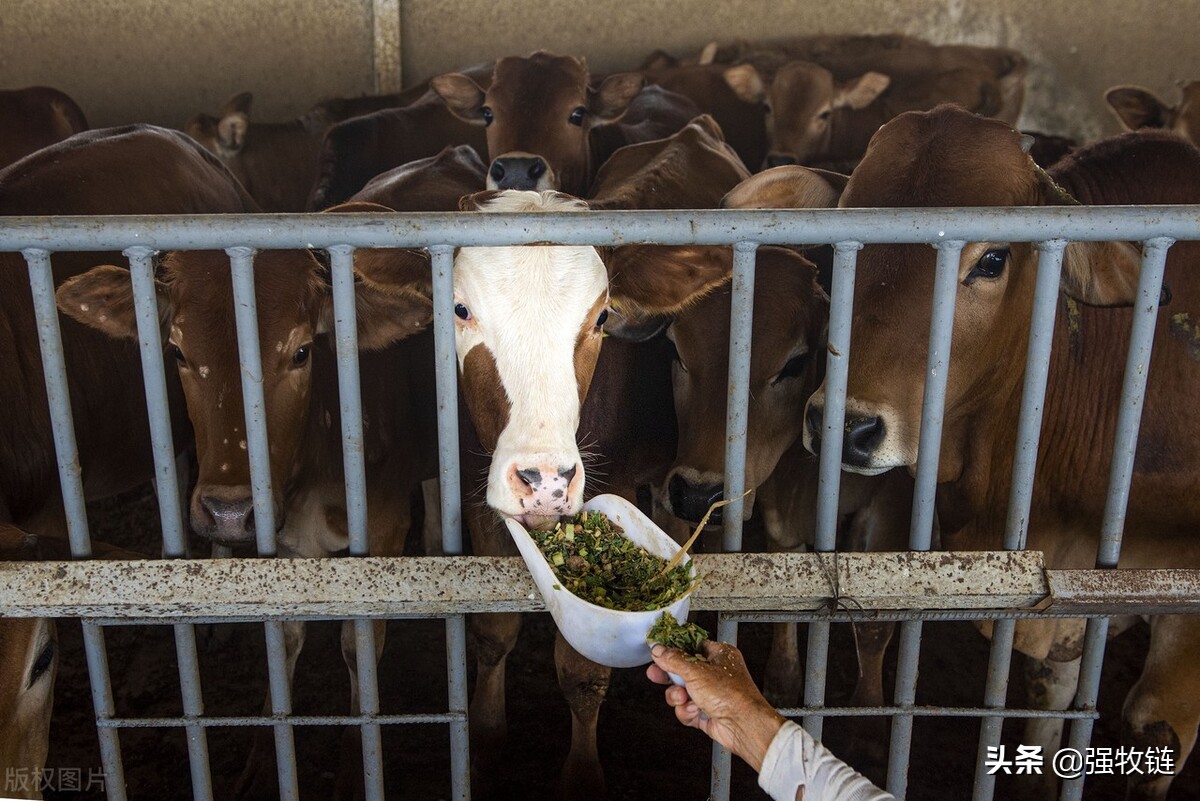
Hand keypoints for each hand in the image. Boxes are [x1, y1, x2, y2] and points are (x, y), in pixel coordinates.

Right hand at [647, 640, 785, 771]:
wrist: (742, 726)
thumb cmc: (732, 695)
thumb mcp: (696, 671)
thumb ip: (674, 659)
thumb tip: (660, 650)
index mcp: (719, 655)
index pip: (691, 647)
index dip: (674, 650)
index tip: (659, 653)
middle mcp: (716, 674)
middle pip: (683, 671)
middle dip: (670, 677)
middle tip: (656, 675)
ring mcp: (711, 694)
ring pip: (682, 692)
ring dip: (678, 697)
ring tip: (683, 698)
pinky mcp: (707, 713)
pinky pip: (686, 709)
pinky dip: (686, 712)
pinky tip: (694, 711)